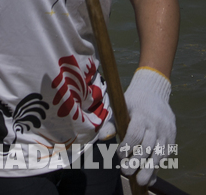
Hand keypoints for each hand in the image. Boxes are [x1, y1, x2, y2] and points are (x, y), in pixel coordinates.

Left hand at [121, 68, 174, 185]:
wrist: (153, 92)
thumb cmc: (131, 102)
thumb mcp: (120, 108)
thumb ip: (111, 124)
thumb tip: (101, 138)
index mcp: (142, 115)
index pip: (135, 134)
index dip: (127, 146)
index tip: (119, 156)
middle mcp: (156, 124)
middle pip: (148, 146)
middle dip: (137, 161)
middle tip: (126, 172)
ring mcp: (166, 131)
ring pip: (159, 153)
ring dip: (150, 168)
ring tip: (141, 180)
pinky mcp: (172, 136)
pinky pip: (166, 154)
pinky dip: (159, 166)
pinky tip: (151, 176)